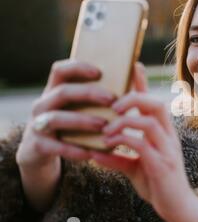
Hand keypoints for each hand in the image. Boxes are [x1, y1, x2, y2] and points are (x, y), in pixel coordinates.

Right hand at [16, 59, 114, 210]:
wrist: (41, 153)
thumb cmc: (71, 125)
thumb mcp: (80, 108)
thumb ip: (102, 93)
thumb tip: (136, 70)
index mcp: (55, 90)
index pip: (60, 70)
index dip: (78, 67)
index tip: (99, 71)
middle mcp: (44, 104)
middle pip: (62, 92)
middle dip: (88, 94)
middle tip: (111, 99)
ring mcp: (38, 125)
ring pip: (56, 118)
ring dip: (81, 121)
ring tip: (104, 125)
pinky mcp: (37, 146)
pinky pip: (55, 146)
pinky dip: (73, 149)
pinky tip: (91, 152)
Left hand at [90, 63, 197, 221]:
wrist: (179, 209)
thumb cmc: (159, 185)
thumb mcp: (136, 168)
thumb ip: (119, 158)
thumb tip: (94, 151)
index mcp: (164, 133)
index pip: (154, 102)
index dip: (143, 83)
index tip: (132, 66)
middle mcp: (168, 137)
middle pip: (156, 104)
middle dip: (133, 98)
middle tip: (112, 105)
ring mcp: (167, 150)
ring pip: (149, 122)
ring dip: (124, 121)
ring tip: (106, 129)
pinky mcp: (162, 165)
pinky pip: (142, 146)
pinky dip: (122, 142)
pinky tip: (106, 146)